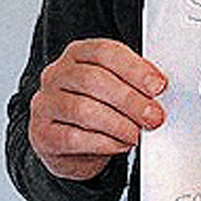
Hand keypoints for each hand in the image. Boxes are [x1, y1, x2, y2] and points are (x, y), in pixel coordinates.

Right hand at [28, 38, 167, 180]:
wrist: (70, 148)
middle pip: (93, 80)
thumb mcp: (115, 90)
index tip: (158, 85)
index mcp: (77, 55)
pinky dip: (103, 143)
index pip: (104, 52)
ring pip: (83, 109)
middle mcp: (56, 75)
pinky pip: (74, 137)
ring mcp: (45, 104)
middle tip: (153, 116)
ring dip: (118, 123)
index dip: (134, 68)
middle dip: (129, 99)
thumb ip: (133, 83)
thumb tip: (158, 88)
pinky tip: (119, 144)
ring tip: (136, 133)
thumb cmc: (97, 111)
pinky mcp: (42, 134)